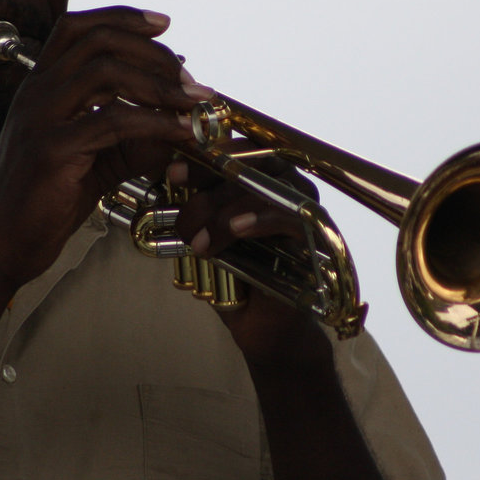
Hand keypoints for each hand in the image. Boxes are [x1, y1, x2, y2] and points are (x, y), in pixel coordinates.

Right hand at [0, 6, 205, 288]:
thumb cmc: (41, 206)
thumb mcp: (94, 162)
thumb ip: (130, 140)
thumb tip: (178, 127)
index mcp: (39, 89)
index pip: (77, 28)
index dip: (122, 17)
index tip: (162, 24)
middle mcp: (35, 93)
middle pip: (97, 40)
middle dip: (151, 50)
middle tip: (188, 77)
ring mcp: (40, 118)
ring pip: (106, 70)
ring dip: (159, 81)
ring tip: (194, 100)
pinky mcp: (52, 149)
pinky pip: (114, 120)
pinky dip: (157, 122)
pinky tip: (182, 133)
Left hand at [168, 153, 335, 369]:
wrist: (266, 328)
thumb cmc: (238, 278)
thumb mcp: (209, 236)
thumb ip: (197, 207)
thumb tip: (164, 183)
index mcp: (265, 180)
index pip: (237, 151)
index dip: (204, 155)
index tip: (171, 171)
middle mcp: (289, 187)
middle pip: (253, 161)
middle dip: (210, 178)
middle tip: (181, 204)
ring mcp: (306, 210)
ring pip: (265, 187)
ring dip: (224, 210)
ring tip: (198, 240)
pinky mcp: (316, 238)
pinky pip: (288, 216)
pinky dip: (256, 219)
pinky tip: (234, 230)